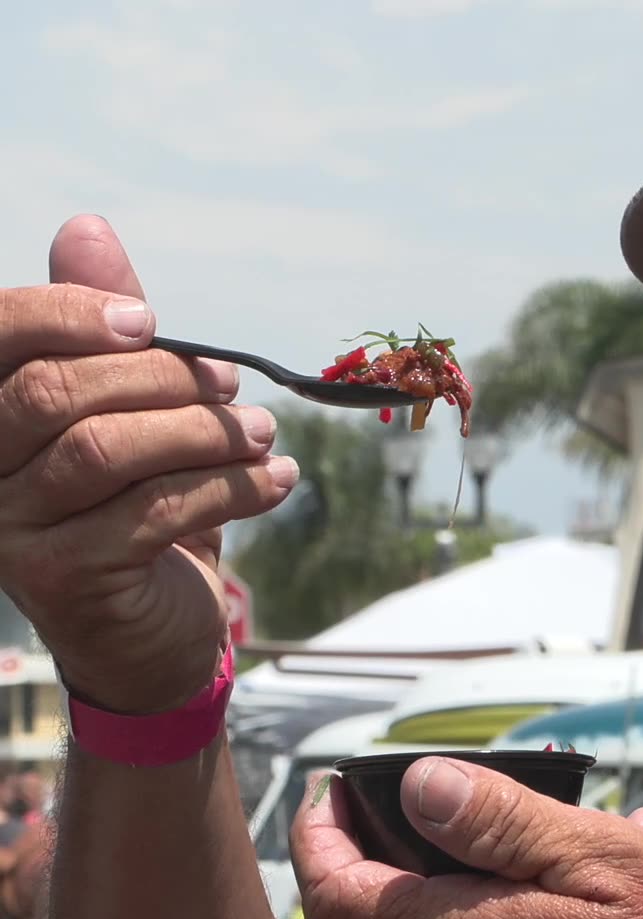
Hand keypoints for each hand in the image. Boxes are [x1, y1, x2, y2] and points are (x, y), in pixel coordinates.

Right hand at [0, 215, 297, 713]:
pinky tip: (277, 480)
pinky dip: (230, 487)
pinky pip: (152, 512)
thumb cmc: (137, 504)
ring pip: (105, 450)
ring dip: (204, 433)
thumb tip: (86, 226)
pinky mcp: (63, 578)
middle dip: (162, 379)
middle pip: (55, 391)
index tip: (150, 321)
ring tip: (264, 435)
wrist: (148, 629)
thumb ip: (109, 331)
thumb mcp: (133, 412)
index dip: (70, 311)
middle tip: (235, 389)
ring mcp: (10, 528)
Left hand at [294, 760, 642, 918]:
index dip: (320, 834)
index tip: (334, 784)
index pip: (339, 895)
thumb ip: (506, 823)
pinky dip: (479, 909)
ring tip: (491, 817)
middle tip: (376, 797)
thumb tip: (419, 786)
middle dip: (353, 855)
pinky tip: (559, 874)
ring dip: (423, 878)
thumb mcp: (608, 860)